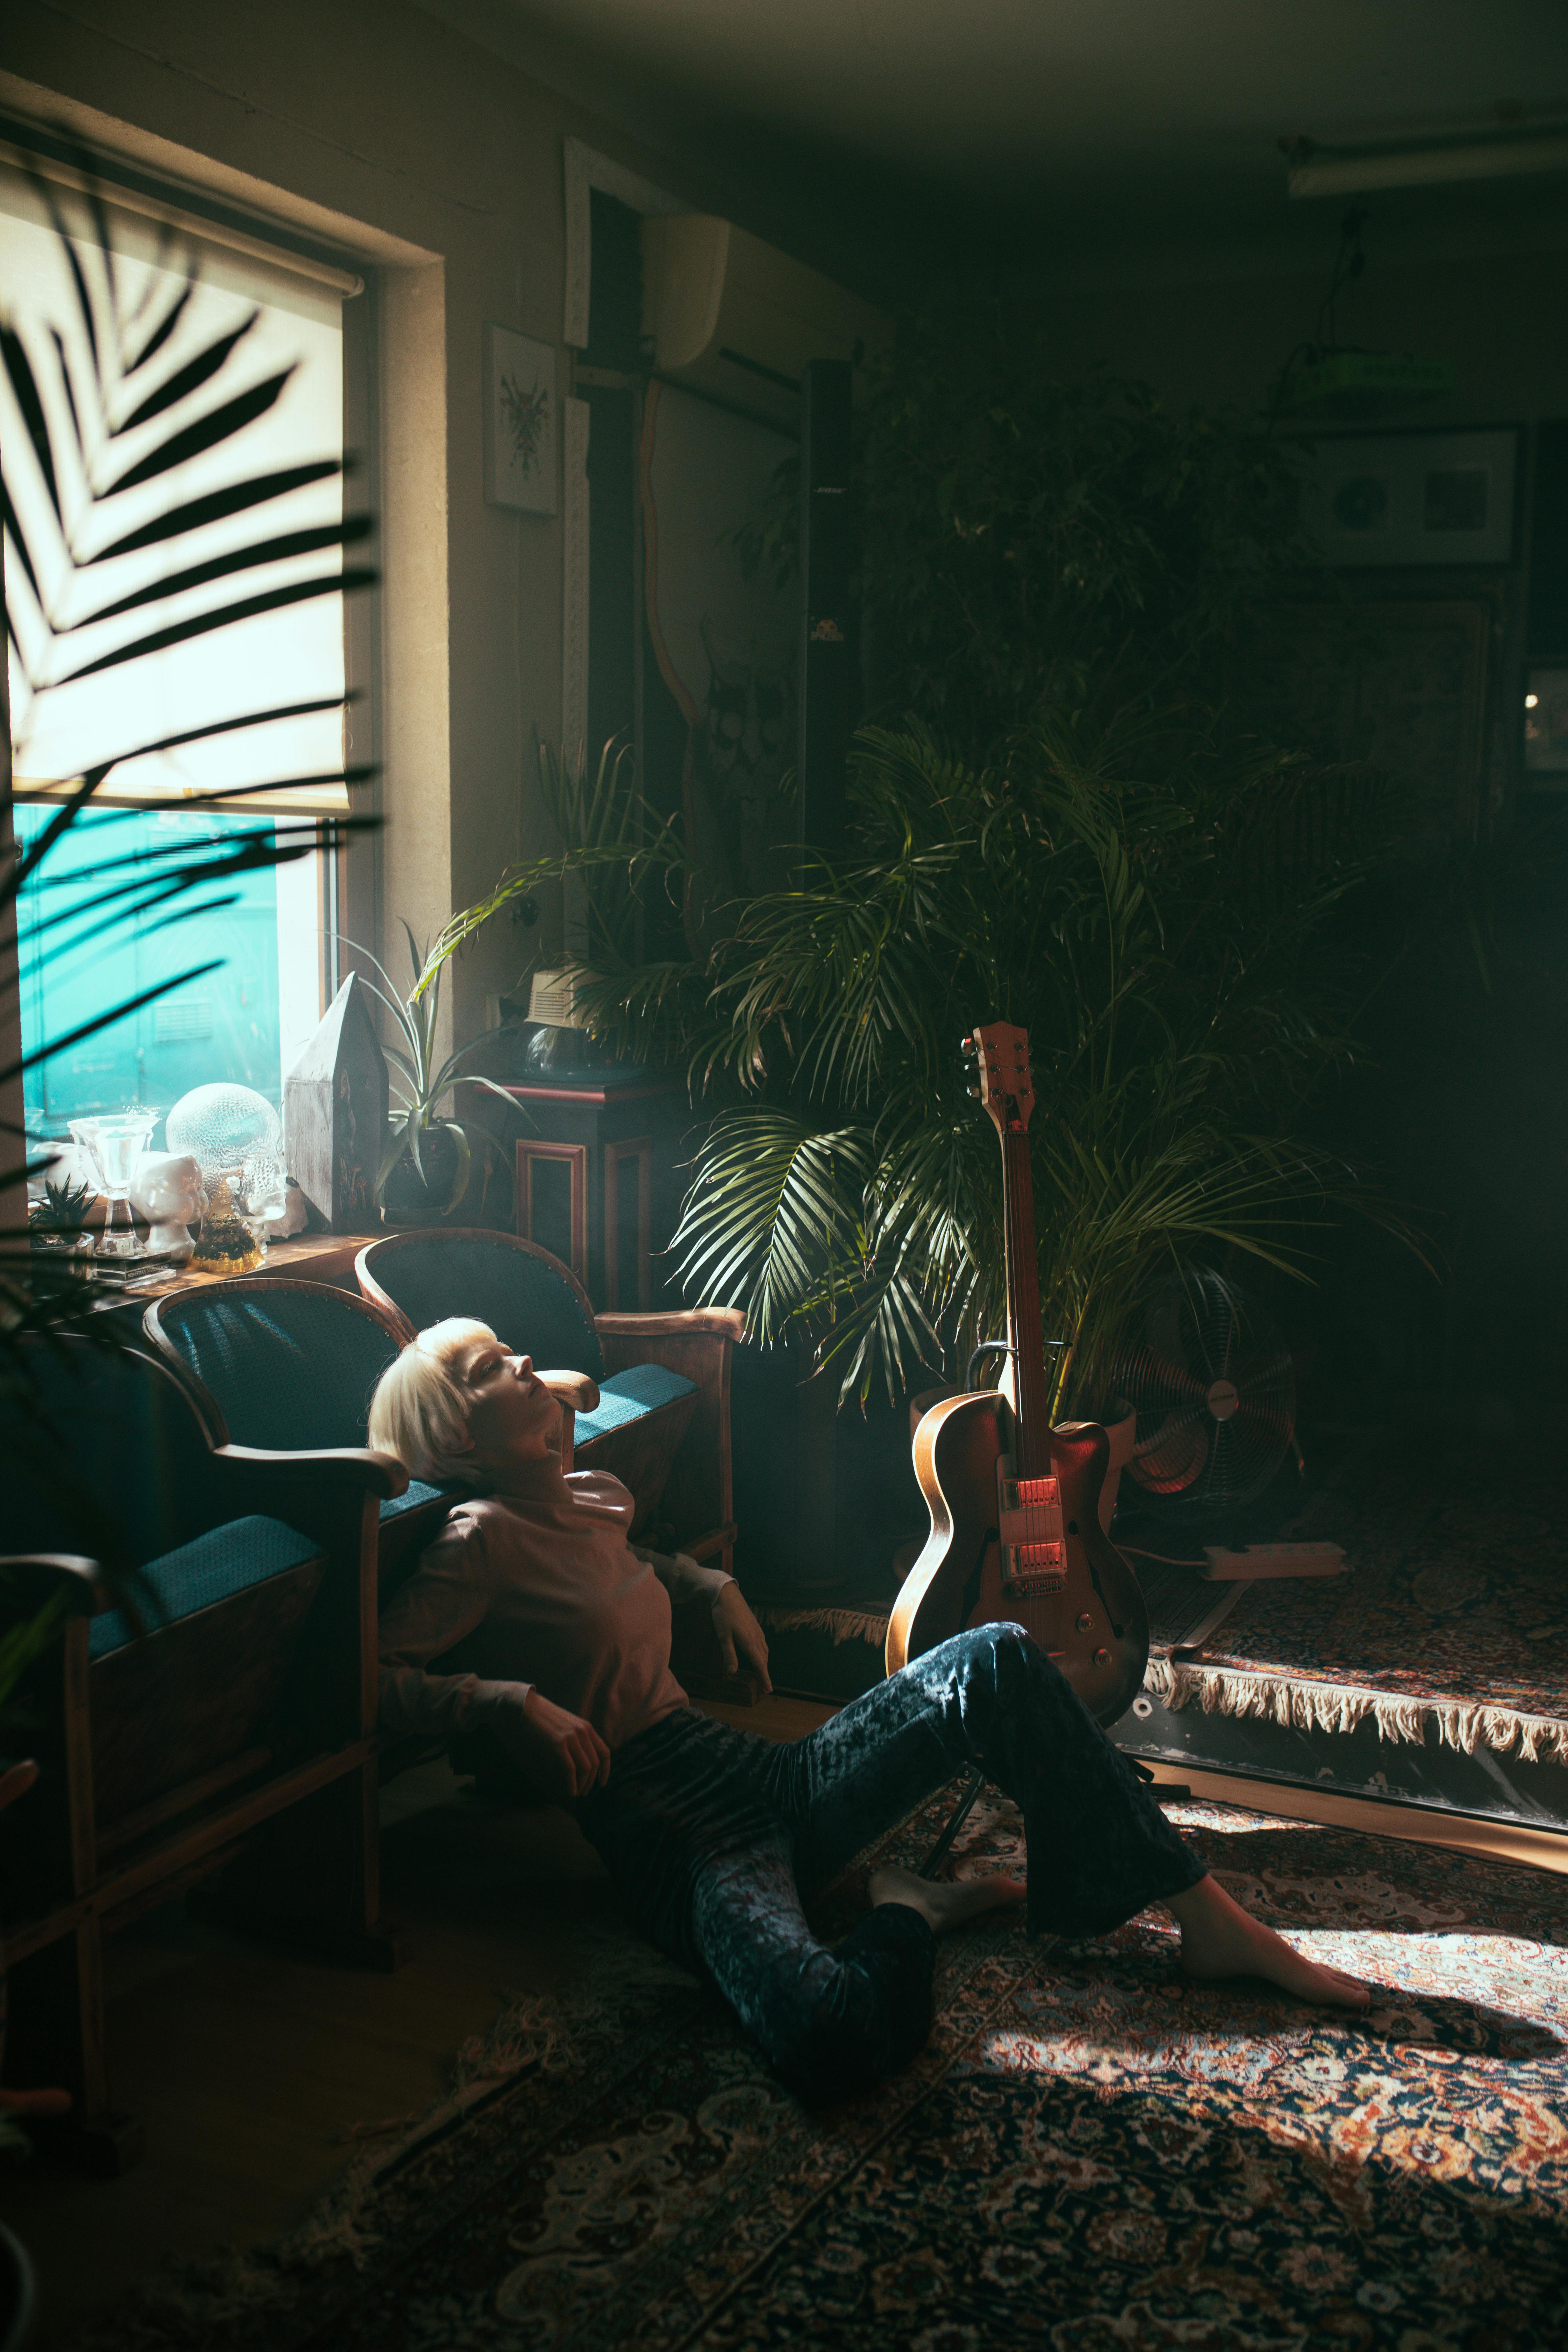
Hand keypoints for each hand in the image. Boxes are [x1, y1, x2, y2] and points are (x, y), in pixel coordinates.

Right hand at [480, 1683, 610, 1798]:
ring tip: (577, 1793)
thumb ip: (578, 1740)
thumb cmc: (546, 1719)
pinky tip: (570, 1791)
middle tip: (585, 1792)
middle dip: (592, 1781)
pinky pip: (570, 1769)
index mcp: (587, 1728)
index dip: (606, 1770)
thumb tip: (584, 1764)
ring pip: (585, 1768)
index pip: (605, 1752)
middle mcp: (583, 1732)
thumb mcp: (568, 1726)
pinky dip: (572, 1783)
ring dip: (582, 1784)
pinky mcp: (558, 1744)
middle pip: (595, 1763)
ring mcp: (571, 1737)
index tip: (602, 1783)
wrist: (528, 1707)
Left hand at [711, 1581, 771, 1693]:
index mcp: (749, 1641)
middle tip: (764, 1687)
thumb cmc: (723, 1614)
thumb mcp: (723, 1636)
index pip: (759, 1664)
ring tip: (761, 1673)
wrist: (727, 1593)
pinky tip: (758, 1653)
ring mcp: (757, 1630)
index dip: (764, 1678)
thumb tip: (731, 1673)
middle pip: (763, 1659)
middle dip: (764, 1673)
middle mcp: (756, 1637)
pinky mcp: (755, 1625)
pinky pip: (763, 1643)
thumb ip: (728, 1655)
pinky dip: (762, 1653)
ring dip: (764, 1663)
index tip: (768, 1690)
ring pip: (764, 1651)